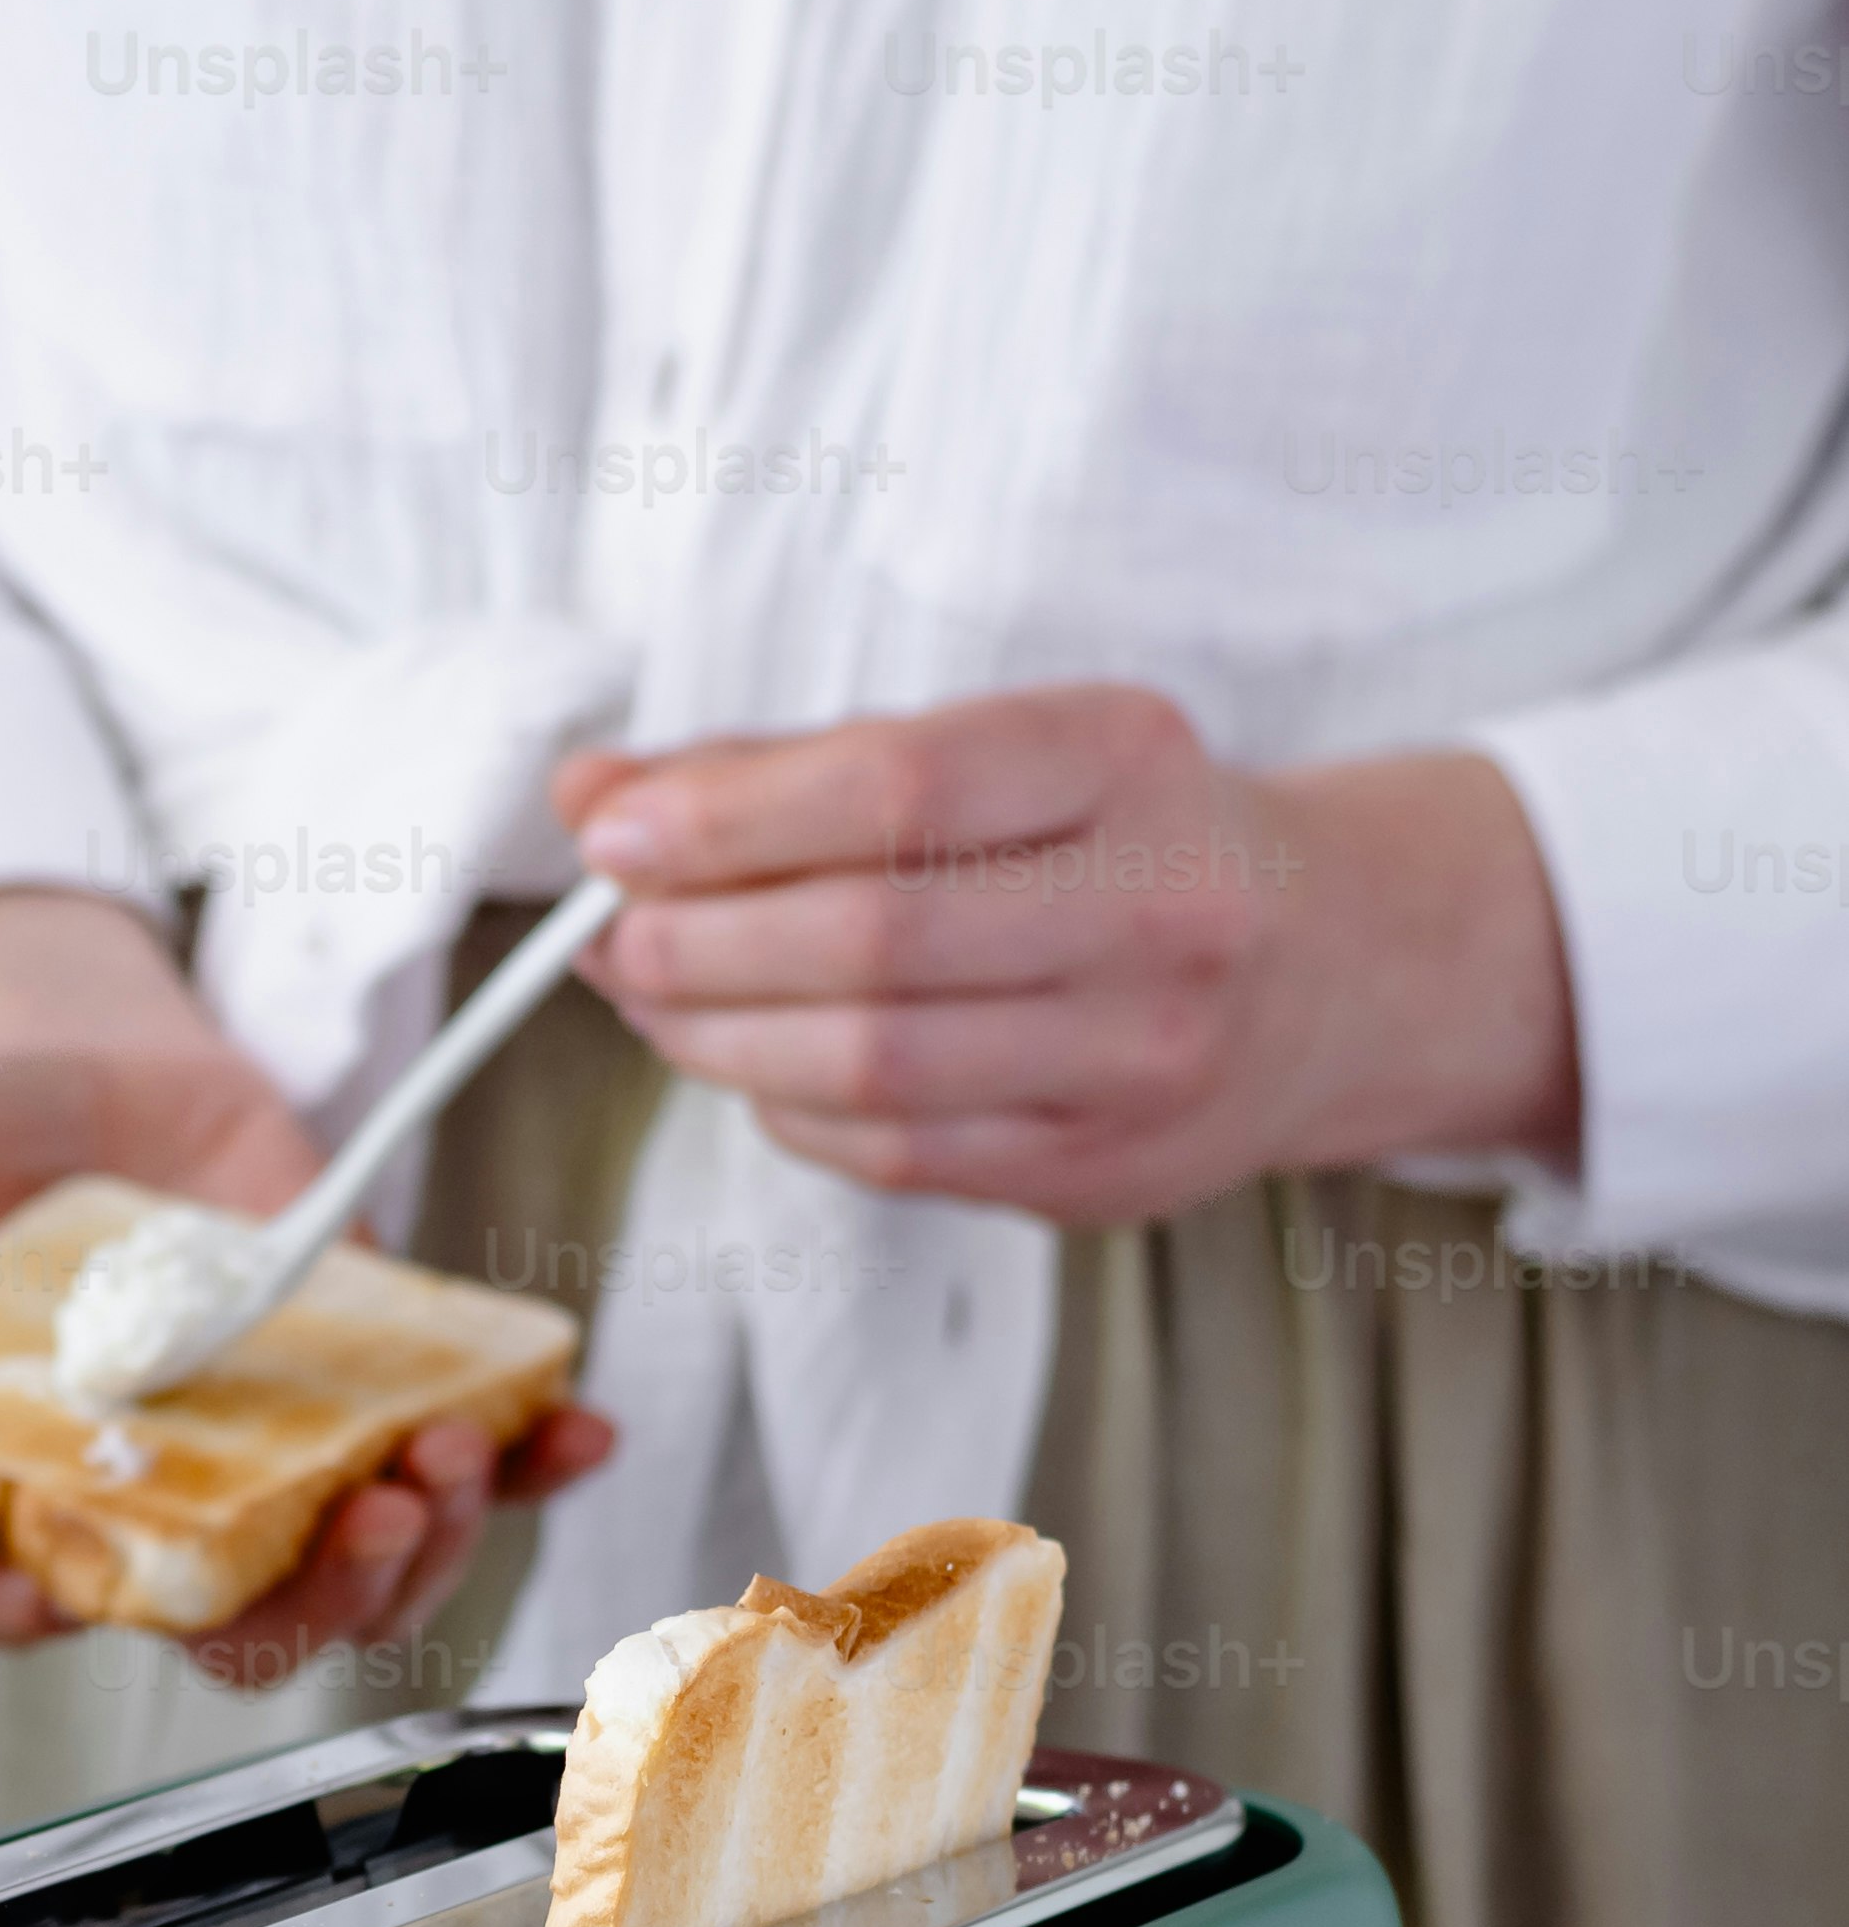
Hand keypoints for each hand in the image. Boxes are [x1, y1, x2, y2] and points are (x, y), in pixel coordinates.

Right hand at [0, 884, 611, 1683]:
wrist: (61, 1053)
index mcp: (19, 1512)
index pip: (54, 1614)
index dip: (116, 1610)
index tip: (162, 1554)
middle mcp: (159, 1514)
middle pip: (243, 1622)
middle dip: (324, 1594)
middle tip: (378, 1512)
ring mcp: (276, 1459)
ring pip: (364, 1565)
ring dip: (434, 1537)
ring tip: (461, 1457)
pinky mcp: (369, 1385)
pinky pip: (468, 1453)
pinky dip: (533, 1453)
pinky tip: (574, 1428)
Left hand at [558, 689, 1578, 1229]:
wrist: (1332, 967)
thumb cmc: (1122, 835)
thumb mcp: (998, 752)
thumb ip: (790, 767)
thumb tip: (593, 791)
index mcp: (1130, 759)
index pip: (902, 789)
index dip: (729, 817)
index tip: (613, 828)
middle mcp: (1163, 910)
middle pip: (874, 944)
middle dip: (700, 942)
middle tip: (612, 932)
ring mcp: (1145, 1060)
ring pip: (872, 1069)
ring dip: (717, 1037)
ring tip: (651, 994)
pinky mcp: (1105, 1174)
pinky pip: (894, 1155)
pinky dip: (786, 1109)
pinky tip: (751, 1062)